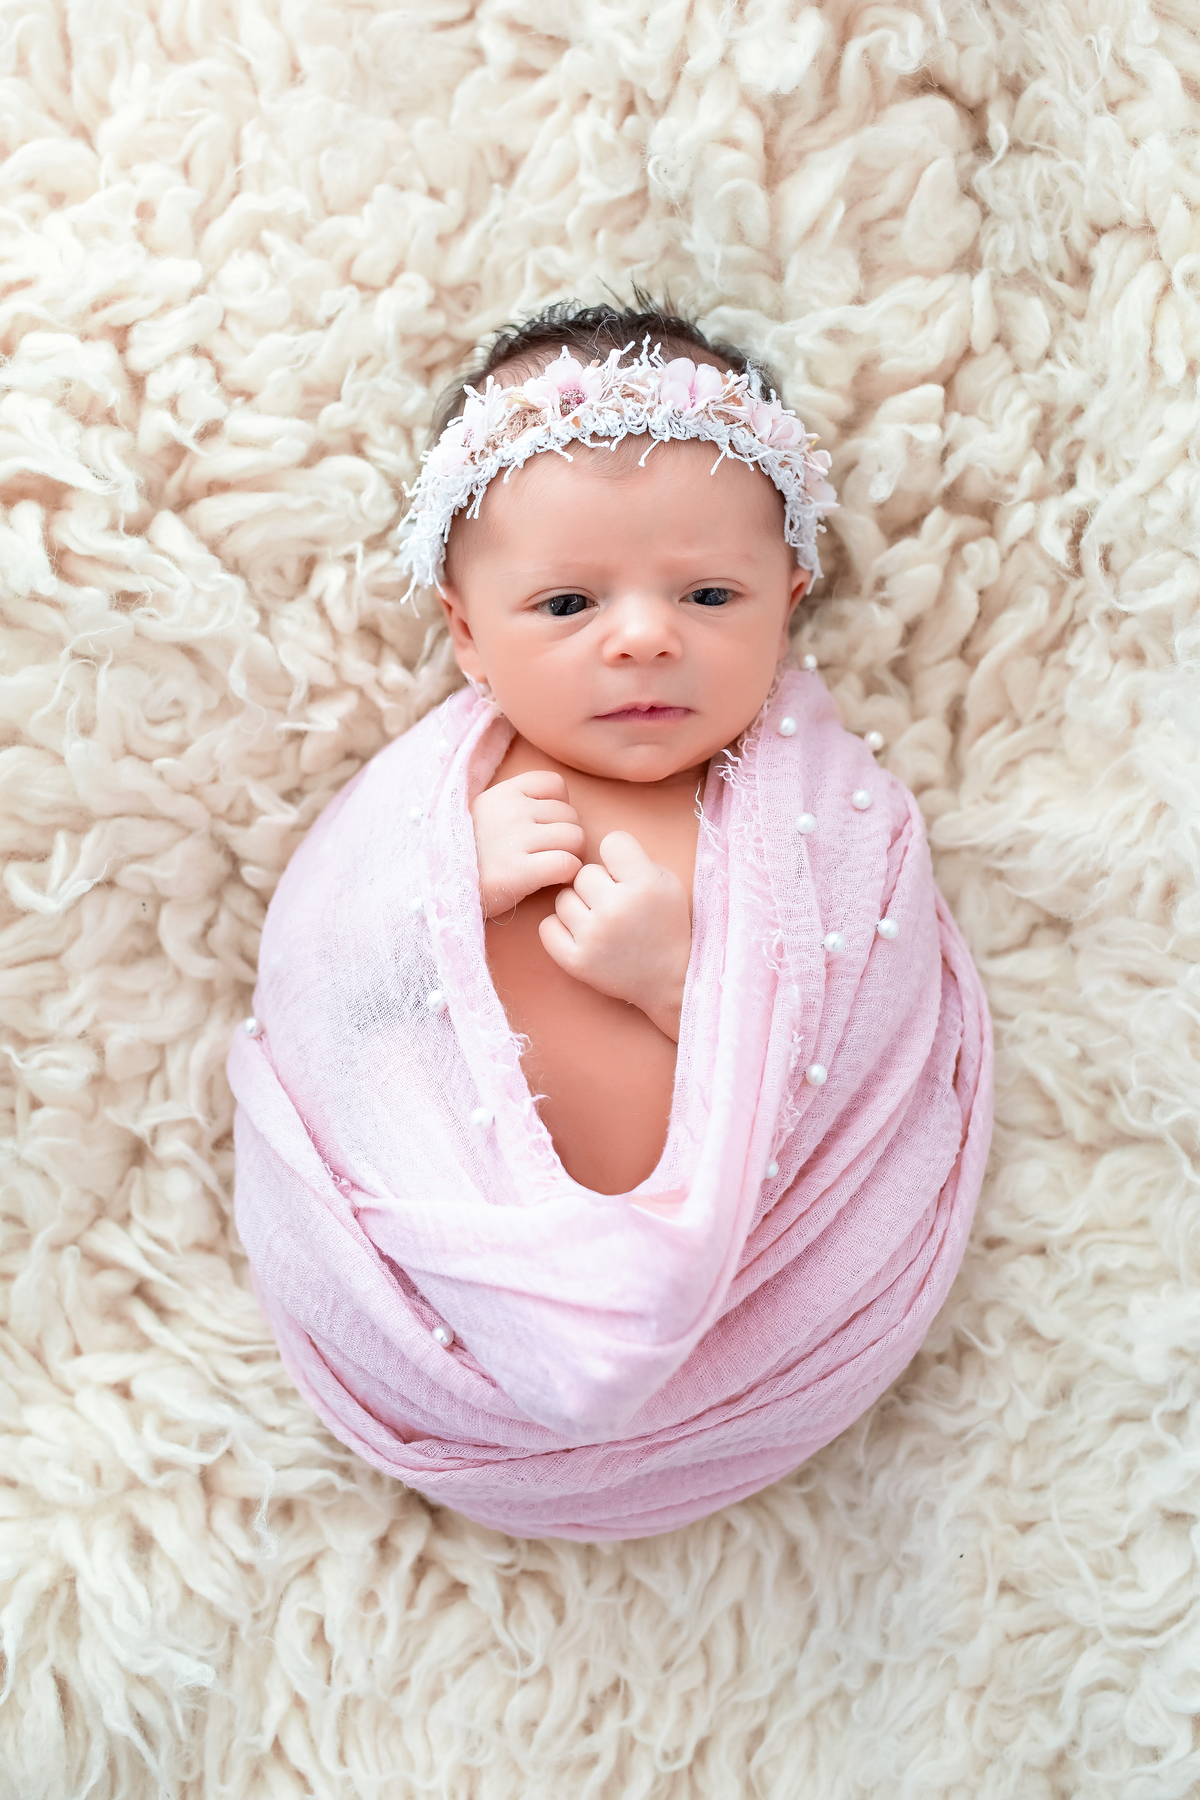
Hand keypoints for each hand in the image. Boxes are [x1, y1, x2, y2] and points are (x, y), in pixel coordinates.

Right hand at [471, 771, 584, 918]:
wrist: (438, 887)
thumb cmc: (466, 855)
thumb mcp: (483, 814)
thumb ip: (513, 804)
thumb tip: (555, 806)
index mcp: (503, 793)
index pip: (555, 784)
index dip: (558, 807)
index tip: (544, 827)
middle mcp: (512, 810)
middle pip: (570, 815)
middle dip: (567, 836)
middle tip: (548, 855)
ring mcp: (515, 839)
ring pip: (575, 838)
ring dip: (571, 856)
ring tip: (550, 868)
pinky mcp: (519, 871)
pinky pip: (568, 864)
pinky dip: (568, 874)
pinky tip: (552, 881)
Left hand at [538, 831, 691, 1041]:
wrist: (672, 979)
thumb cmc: (667, 926)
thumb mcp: (668, 883)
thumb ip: (635, 861)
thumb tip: (599, 850)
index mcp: (644, 884)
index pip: (611, 842)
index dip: (618, 856)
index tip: (625, 872)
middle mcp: (616, 908)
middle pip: (584, 872)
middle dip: (598, 884)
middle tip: (614, 903)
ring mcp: (593, 936)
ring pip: (563, 898)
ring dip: (579, 906)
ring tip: (599, 921)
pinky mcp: (576, 961)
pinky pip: (547, 927)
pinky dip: (560, 928)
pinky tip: (581, 933)